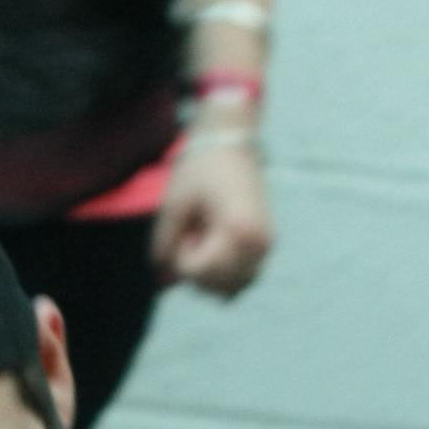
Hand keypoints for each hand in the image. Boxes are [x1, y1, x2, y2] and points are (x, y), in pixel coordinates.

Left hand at [155, 128, 273, 297]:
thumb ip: (164, 245)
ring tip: (207, 237)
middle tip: (196, 232)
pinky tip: (216, 248)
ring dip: (210, 274)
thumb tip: (162, 281)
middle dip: (197, 268)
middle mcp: (259, 244)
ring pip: (231, 288)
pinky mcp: (266, 246)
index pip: (201, 272)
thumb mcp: (173, 206)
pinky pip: (243, 279)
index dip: (182, 258)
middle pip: (216, 286)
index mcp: (239, 231)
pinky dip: (225, 274)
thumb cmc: (200, 168)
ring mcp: (266, 246)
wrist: (231, 141)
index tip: (185, 231)